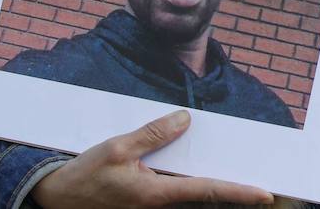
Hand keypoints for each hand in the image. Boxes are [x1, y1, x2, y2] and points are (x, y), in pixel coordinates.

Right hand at [30, 110, 273, 207]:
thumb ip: (153, 134)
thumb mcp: (117, 148)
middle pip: (202, 190)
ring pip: (188, 189)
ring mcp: (150, 205)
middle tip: (261, 178)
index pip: (207, 189)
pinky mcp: (142, 201)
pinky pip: (171, 187)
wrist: (53, 197)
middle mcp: (158, 203)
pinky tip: (190, 156)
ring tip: (233, 163)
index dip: (239, 192)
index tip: (266, 193)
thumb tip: (185, 119)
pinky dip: (186, 174)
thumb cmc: (83, 175)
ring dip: (207, 177)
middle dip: (230, 185)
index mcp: (156, 194)